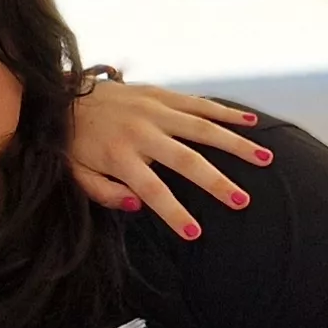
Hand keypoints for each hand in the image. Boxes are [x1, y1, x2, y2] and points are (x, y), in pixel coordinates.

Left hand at [63, 81, 264, 241]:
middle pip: (186, 160)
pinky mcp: (160, 94)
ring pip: (202, 128)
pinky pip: (198, 103)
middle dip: (216, 182)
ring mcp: (153, 110)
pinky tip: (251, 122)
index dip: (174, 213)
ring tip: (265, 159)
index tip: (196, 234)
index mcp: (118, 156)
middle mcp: (140, 131)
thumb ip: (104, 193)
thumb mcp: (75, 174)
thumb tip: (138, 207)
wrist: (61, 93)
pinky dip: (225, 112)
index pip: (152, 190)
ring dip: (236, 144)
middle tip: (243, 201)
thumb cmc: (71, 142)